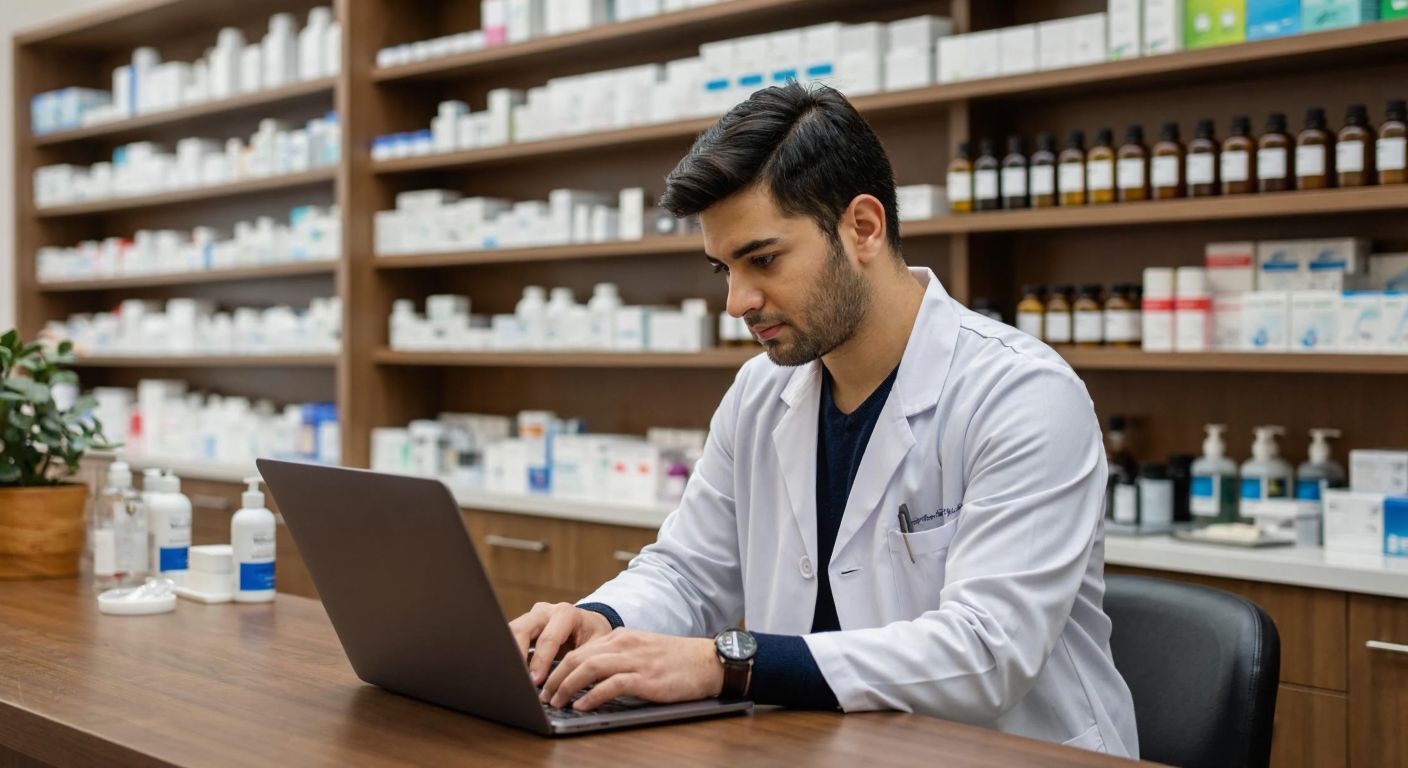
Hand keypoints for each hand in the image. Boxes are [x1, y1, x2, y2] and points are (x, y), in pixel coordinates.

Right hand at [509, 602, 613, 686]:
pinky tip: (510, 671)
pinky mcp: (524, 625)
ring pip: (511, 632)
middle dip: (516, 655)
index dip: (540, 661)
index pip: (548, 639)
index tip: (535, 681)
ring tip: (511, 677)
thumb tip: (567, 682)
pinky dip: (509, 654)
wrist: (591, 624)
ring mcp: (532, 616)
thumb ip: (582, 659)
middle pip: (522, 630)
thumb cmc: (595, 636)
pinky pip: (510, 637)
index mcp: (566, 613)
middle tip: (516, 679)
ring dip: (509, 654)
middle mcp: (545, 611)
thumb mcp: (597, 646)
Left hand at [540, 629, 722, 712]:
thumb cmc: (676, 661)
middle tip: (543, 695)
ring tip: (556, 702)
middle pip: (578, 657)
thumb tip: (588, 675)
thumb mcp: (642, 651)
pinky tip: (582, 706)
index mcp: (622, 637)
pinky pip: (612, 685)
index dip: (557, 666)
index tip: (545, 682)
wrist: (709, 662)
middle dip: (555, 677)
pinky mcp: (646, 678)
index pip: (580, 649)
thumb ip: (617, 658)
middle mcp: (625, 644)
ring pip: (589, 668)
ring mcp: (636, 660)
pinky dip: (593, 696)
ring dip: (567, 686)